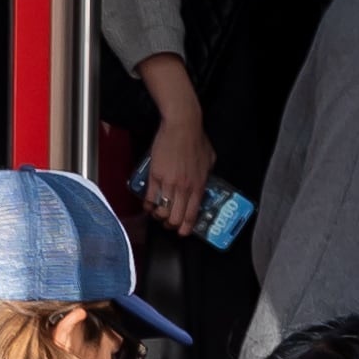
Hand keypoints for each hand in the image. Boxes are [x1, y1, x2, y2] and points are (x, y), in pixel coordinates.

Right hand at [142, 118, 214, 232]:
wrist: (182, 126)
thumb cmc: (196, 138)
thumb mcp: (210, 159)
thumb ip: (207, 174)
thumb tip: (204, 181)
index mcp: (198, 185)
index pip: (192, 214)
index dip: (186, 227)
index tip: (183, 232)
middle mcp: (184, 187)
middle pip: (175, 217)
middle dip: (171, 224)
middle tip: (169, 223)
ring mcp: (168, 183)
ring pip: (162, 211)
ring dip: (159, 216)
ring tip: (158, 214)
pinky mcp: (155, 176)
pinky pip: (150, 198)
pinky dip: (148, 205)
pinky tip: (148, 206)